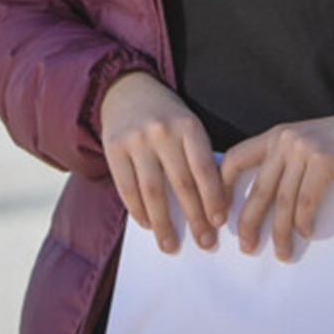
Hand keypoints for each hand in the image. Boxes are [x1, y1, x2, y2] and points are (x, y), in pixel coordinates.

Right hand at [99, 72, 226, 253]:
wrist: (127, 90)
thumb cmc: (166, 116)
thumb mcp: (187, 125)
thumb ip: (196, 156)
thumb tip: (209, 204)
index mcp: (188, 125)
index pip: (204, 168)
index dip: (213, 197)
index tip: (220, 221)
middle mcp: (163, 131)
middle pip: (181, 183)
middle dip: (194, 217)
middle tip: (204, 242)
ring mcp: (136, 140)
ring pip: (153, 191)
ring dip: (163, 224)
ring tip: (171, 244)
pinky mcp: (114, 148)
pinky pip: (127, 188)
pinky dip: (138, 211)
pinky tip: (148, 224)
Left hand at [219, 105, 333, 260]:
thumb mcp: (307, 146)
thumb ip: (286, 164)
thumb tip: (264, 206)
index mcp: (276, 135)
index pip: (236, 158)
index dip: (223, 187)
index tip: (219, 214)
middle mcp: (286, 139)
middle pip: (258, 188)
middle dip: (248, 222)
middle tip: (246, 246)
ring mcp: (305, 148)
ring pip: (282, 200)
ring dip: (279, 232)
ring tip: (282, 252)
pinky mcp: (325, 160)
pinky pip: (306, 200)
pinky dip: (304, 221)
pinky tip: (306, 233)